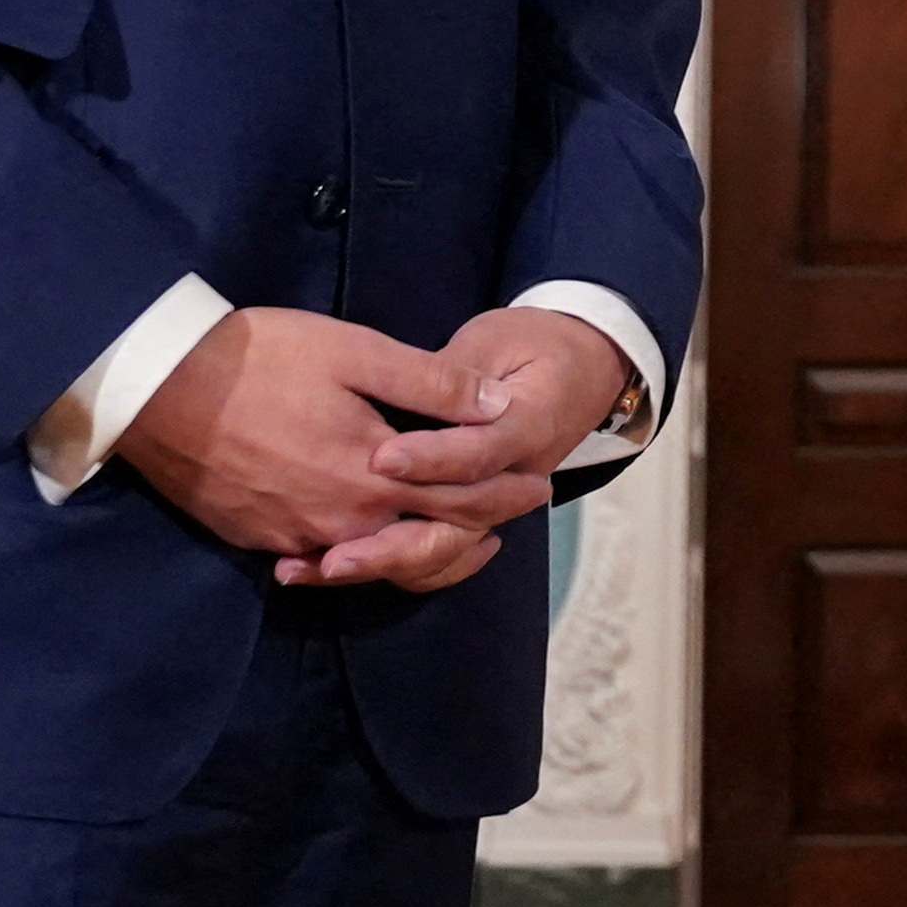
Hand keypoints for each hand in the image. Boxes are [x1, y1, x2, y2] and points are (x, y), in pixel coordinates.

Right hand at [111, 305, 509, 591]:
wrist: (159, 389)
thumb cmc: (261, 358)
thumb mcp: (355, 352)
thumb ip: (430, 386)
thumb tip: (496, 406)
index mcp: (372, 474)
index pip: (459, 500)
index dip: (502, 494)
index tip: (537, 486)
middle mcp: (339, 521)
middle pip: (423, 538)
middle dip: (472, 528)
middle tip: (508, 519)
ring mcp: (294, 538)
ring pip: (372, 557)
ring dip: (414, 545)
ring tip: (446, 533)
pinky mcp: (257, 541)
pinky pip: (321, 560)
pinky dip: (355, 554)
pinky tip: (366, 541)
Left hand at [299, 306, 634, 594]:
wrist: (584, 366)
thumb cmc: (534, 344)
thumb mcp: (496, 339)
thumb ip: (453, 371)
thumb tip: (415, 387)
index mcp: (527, 428)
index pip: (476, 454)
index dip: (430, 459)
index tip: (380, 458)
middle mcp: (515, 480)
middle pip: (457, 525)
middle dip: (392, 541)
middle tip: (333, 554)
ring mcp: (496, 503)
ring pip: (443, 552)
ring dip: (384, 564)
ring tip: (323, 567)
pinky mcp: (475, 512)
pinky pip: (438, 556)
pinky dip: (393, 567)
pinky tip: (337, 567)